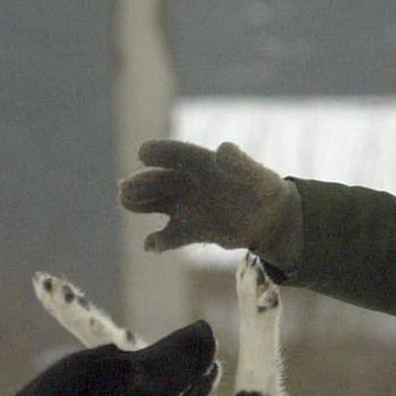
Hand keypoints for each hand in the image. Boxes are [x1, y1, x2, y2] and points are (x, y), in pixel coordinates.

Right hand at [119, 139, 297, 257]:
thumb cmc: (262, 188)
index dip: (161, 152)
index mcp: (203, 163)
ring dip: (141, 204)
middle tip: (126, 187)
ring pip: (158, 203)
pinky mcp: (191, 229)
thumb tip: (224, 149)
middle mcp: (189, 183)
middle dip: (143, 183)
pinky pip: (170, 235)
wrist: (268, 218)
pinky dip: (159, 241)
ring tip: (126, 203)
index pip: (178, 154)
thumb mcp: (255, 174)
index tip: (142, 152)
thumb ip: (239, 162)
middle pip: (161, 180)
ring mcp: (187, 206)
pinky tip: (150, 246)